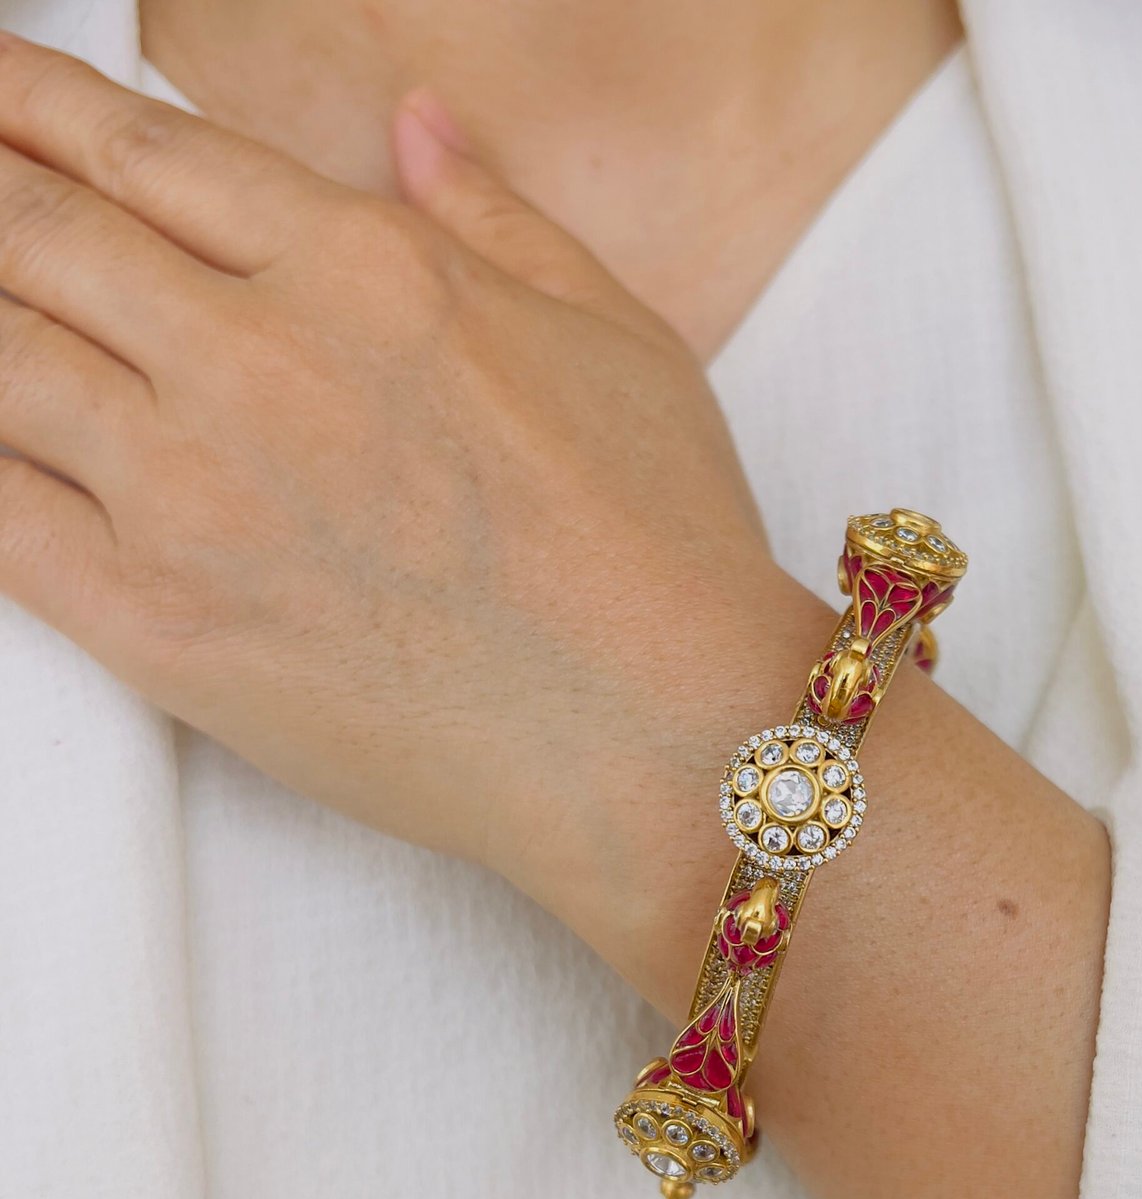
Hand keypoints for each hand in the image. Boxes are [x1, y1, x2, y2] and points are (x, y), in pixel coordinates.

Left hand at [0, 34, 1111, 1198]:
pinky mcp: (162, 627)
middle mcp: (258, 361)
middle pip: (36, 234)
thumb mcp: (619, 340)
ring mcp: (195, 496)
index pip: (144, 150)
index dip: (34, 103)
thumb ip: (498, 217)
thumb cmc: (663, 546)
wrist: (663, 735)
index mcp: (367, 269)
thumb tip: (416, 124)